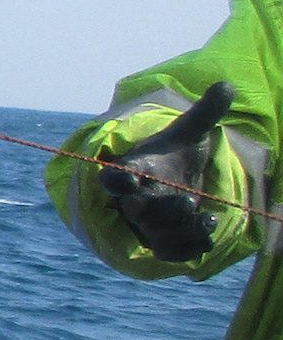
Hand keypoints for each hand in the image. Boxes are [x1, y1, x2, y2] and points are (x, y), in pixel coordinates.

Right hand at [98, 82, 234, 262]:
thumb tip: (226, 85)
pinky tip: (207, 231)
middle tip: (187, 200)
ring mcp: (146, 224)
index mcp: (134, 171)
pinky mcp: (161, 243)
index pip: (112, 177)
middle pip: (138, 210)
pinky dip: (190, 248)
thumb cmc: (171, 158)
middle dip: (163, 209)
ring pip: (157, 233)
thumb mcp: (187, 132)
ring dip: (183, 228)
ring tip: (207, 217)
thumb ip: (205, 112)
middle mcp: (134, 201)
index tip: (129, 178)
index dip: (117, 180)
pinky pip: (170, 254)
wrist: (167, 186)